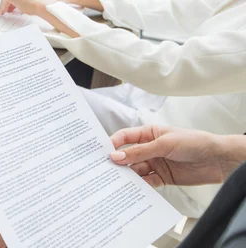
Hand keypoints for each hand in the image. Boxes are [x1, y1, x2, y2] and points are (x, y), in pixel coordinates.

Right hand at [110, 125, 244, 187]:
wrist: (218, 159)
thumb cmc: (194, 142)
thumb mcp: (164, 144)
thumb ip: (140, 152)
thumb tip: (117, 156)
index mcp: (149, 133)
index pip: (126, 137)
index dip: (114, 143)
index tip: (103, 152)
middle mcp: (150, 148)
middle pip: (129, 155)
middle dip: (119, 162)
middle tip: (107, 170)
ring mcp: (156, 163)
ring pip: (136, 170)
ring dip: (129, 175)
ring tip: (119, 181)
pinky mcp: (163, 177)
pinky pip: (147, 182)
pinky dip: (141, 186)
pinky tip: (134, 189)